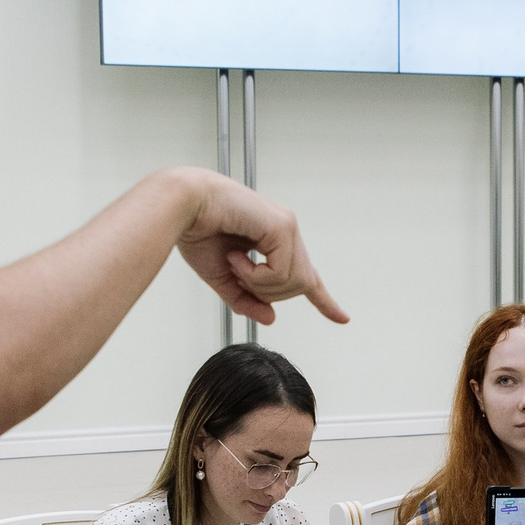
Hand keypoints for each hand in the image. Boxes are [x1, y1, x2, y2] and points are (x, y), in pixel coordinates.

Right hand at [166, 168, 346, 327]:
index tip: (343, 318)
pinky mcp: (282, 226)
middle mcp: (286, 231)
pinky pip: (282, 272)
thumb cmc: (198, 231)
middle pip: (299, 284)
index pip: (305, 274)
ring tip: (234, 263)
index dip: (324, 300)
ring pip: (294, 282)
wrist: (182, 206)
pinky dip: (256, 275)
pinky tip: (237, 257)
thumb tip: (270, 318)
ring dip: (259, 284)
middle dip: (267, 292)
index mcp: (274, 240)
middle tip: (237, 276)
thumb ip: (246, 299)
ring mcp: (287, 227)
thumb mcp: (222, 278)